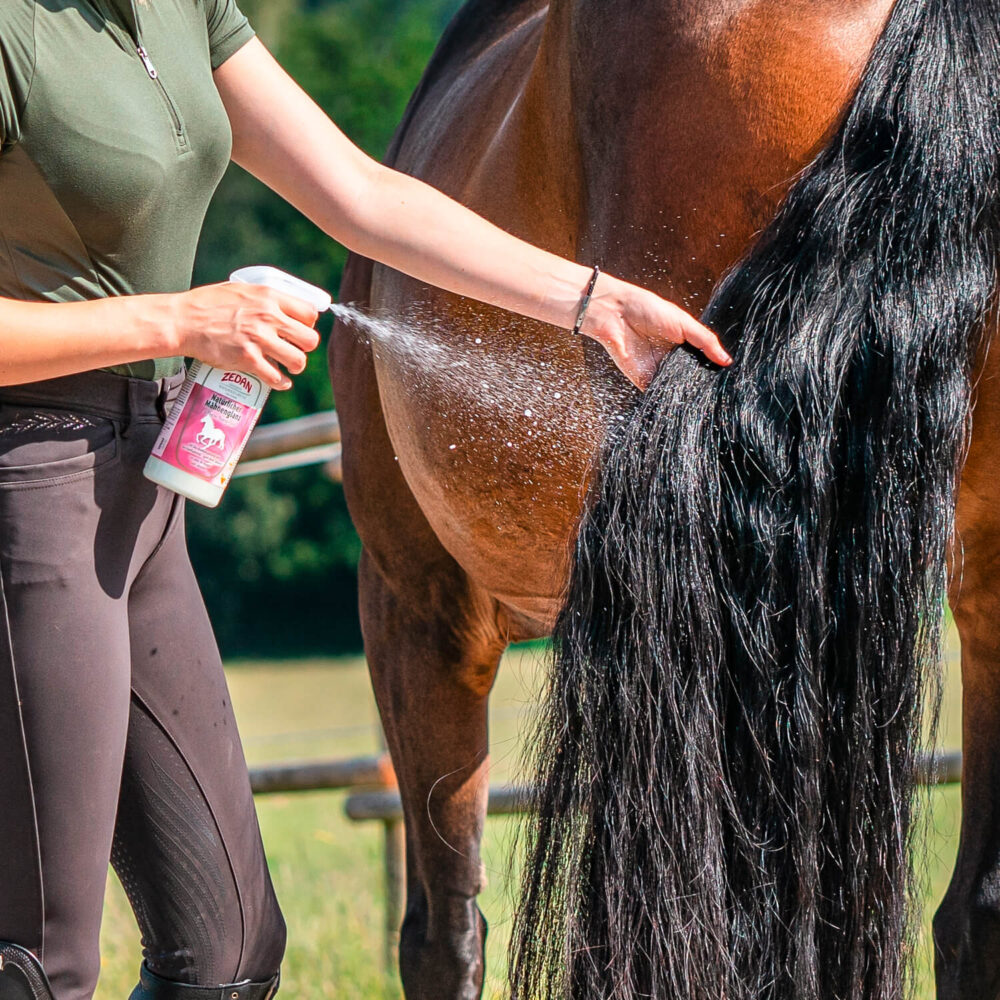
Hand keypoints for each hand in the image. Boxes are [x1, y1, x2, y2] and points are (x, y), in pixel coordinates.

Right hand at [168, 283, 321, 389]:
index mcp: (269, 296)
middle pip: (310, 339)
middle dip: (305, 347)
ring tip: (288, 365)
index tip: (300, 329)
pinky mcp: (247, 359)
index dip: (308, 324)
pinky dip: (281, 382)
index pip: (310, 312)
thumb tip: (285, 309)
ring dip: (296, 366)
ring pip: (298, 360)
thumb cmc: (208, 304)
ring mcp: (258, 339)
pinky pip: (277, 377)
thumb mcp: (242, 290)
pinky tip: (280, 380)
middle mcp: (268, 316)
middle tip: (294, 348)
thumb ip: (265, 299)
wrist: (183, 321)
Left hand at [578, 275, 730, 389]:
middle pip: (691, 377)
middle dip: (702, 385)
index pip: (703, 361)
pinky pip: (658, 395)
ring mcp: (658, 371)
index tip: (730, 380)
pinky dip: (668, 400)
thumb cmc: (647, 309)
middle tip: (720, 394)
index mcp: (683, 344)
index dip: (714, 369)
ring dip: (687, 395)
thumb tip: (726, 360)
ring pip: (677, 389)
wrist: (615, 315)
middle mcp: (672, 359)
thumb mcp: (684, 322)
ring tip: (705, 402)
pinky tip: (682, 403)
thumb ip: (705, 341)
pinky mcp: (643, 381)